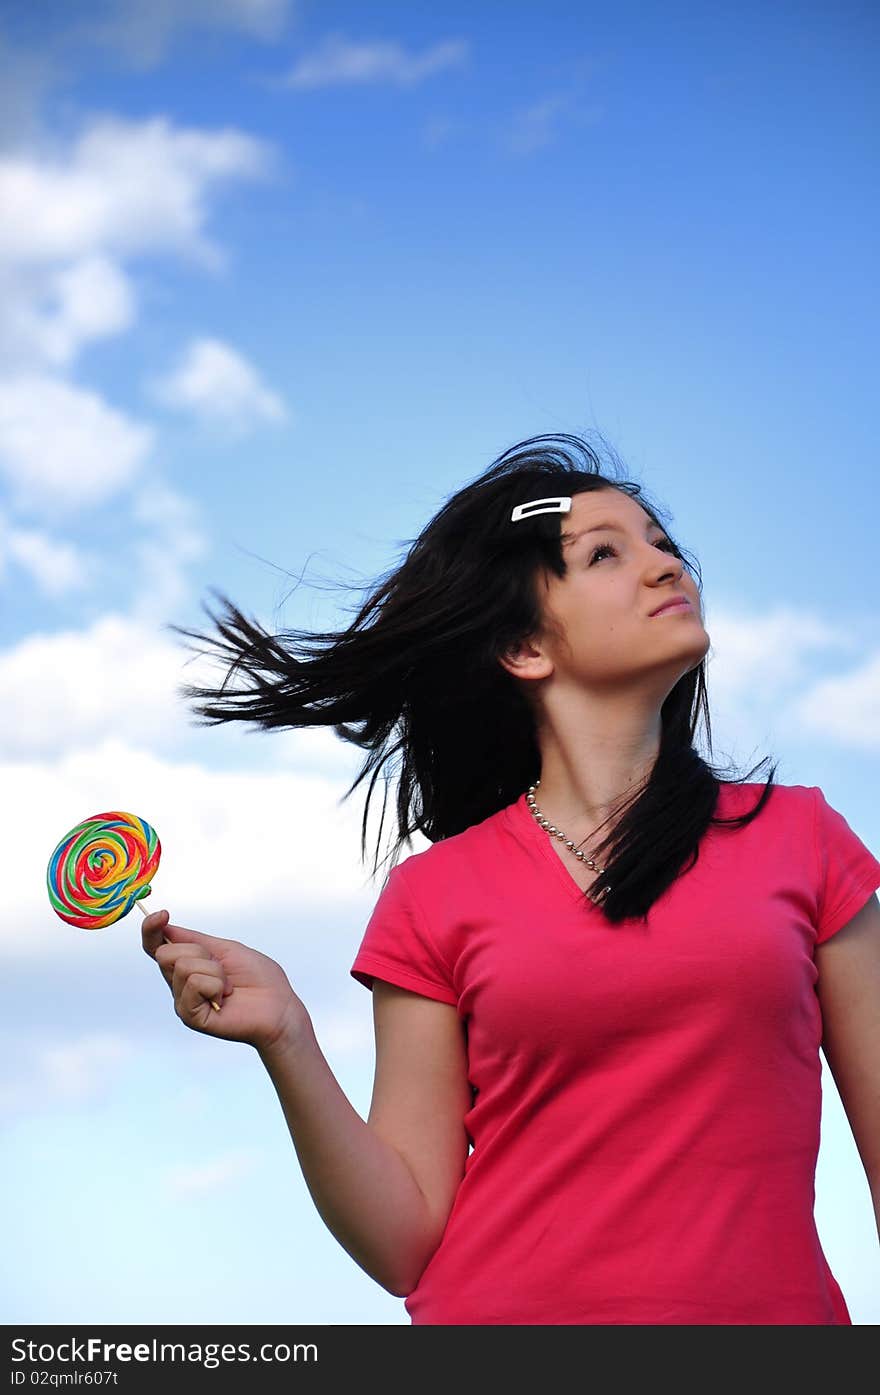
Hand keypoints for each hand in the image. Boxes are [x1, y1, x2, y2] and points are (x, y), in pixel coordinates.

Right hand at [142, 909, 311, 1053]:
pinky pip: (195, 984)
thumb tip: (165, 926)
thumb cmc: (258, 978)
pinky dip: (216, 985)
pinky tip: (225, 999)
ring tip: (228, 986)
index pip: (155, 947)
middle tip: (222, 967)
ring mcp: (183, 1001)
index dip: (151, 929)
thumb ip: (193, 940)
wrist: (278, 1006)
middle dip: (199, 952)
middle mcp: (179, 984)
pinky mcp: (191, 1016)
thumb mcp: (224, 949)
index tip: (162, 913)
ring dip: (214, 970)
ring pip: (183, 967)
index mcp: (186, 966)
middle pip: (166, 953)